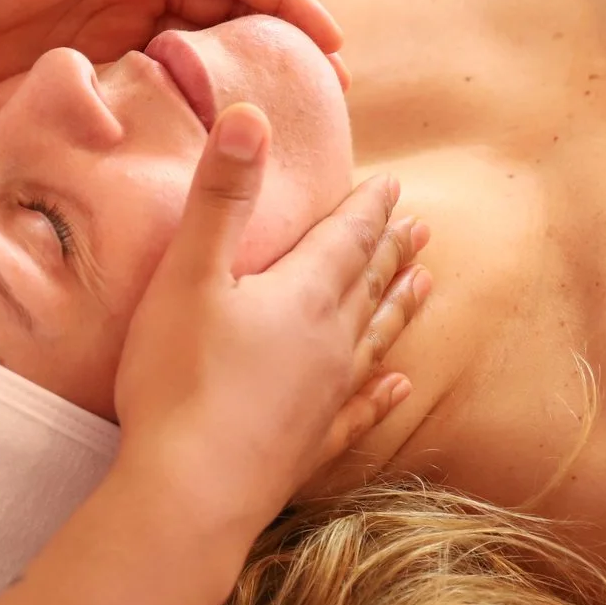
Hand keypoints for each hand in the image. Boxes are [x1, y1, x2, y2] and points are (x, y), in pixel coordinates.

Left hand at [0, 0, 345, 95]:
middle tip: (331, 95)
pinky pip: (152, 93)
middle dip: (280, 48)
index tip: (330, 40)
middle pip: (226, 17)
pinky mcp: (86, 74)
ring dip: (240, 84)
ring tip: (288, 125)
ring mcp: (112, 34)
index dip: (284, 0)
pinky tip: (215, 144)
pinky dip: (187, 111)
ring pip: (194, 59)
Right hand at [111, 105, 428, 538]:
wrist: (191, 491)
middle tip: (421, 227)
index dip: (368, 208)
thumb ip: (222, 193)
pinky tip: (398, 387)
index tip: (392, 185)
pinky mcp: (310, 445)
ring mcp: (325, 397)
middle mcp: (329, 342)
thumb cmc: (180, 378)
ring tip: (425, 287)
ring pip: (373, 341)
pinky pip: (359, 410)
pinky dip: (381, 394)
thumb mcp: (190, 273)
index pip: (346, 238)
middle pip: (368, 285)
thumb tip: (251, 113)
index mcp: (302, 295)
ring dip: (397, 310)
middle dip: (390, 251)